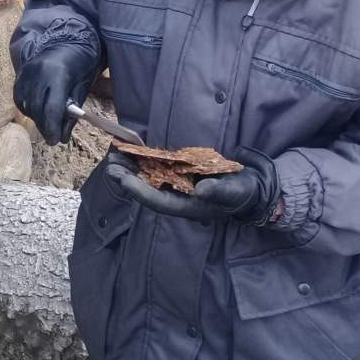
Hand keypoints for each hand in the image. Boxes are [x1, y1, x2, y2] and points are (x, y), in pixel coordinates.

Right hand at [13, 44, 99, 145]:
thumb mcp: (83, 86)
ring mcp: (26, 72)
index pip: (52, 107)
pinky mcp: (20, 73)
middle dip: (44, 126)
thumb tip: (62, 136)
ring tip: (47, 124)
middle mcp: (38, 72)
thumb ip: (72, 111)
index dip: (53, 127)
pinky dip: (28, 108)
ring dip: (36, 119)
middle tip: (52, 137)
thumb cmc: (81, 63)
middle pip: (37, 108)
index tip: (55, 141)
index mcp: (58, 73)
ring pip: (26, 105)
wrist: (67, 39)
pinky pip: (19, 98)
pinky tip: (37, 111)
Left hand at [105, 148, 281, 225]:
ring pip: (148, 179)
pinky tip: (131, 152)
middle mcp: (178, 198)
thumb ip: (219, 192)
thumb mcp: (234, 192)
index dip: (139, 191)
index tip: (122, 180)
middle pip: (147, 190)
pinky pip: (156, 168)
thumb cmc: (242, 193)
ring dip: (131, 169)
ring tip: (113, 157)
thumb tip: (201, 190)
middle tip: (110, 165)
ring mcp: (177, 187)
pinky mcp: (179, 175)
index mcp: (188, 207)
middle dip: (128, 179)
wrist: (249, 189)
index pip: (158, 201)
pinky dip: (143, 161)